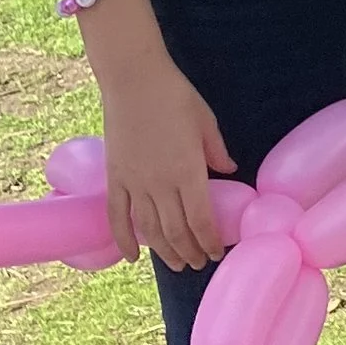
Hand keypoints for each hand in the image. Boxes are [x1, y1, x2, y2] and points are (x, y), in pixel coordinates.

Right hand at [100, 60, 235, 269]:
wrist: (133, 79)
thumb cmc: (174, 95)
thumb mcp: (206, 121)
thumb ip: (217, 151)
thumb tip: (230, 170)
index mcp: (188, 171)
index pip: (201, 220)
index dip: (209, 241)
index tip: (216, 253)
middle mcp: (161, 184)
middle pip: (177, 231)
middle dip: (191, 252)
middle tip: (201, 263)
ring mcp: (135, 182)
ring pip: (150, 230)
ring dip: (165, 251)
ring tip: (178, 265)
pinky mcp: (115, 177)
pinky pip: (117, 216)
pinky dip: (124, 239)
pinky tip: (132, 258)